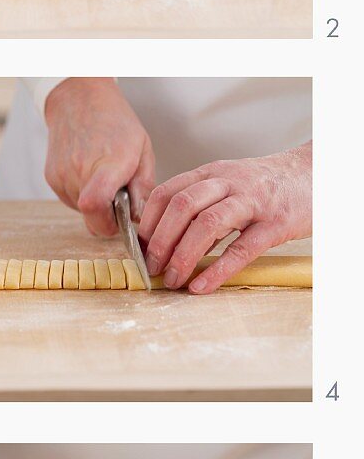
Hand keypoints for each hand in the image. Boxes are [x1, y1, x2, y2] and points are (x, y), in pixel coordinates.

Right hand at [42, 78, 155, 236]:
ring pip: (81, 211)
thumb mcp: (143, 150)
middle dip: (107, 217)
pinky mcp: (51, 178)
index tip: (121, 220)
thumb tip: (139, 218)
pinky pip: (70, 200)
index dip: (108, 224)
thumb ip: (144, 187)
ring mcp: (61, 176)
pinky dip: (82, 194)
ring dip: (95, 204)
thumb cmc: (115, 123)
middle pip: (90, 218)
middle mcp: (78, 171)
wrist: (78, 101)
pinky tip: (88, 173)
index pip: (94, 205)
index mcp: (107, 164)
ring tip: (101, 176)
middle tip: (119, 198)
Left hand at [137, 142, 310, 293]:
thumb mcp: (228, 182)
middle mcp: (228, 183)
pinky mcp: (277, 224)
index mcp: (211, 173)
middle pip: (181, 207)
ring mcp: (253, 202)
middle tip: (151, 268)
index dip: (148, 222)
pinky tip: (201, 285)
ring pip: (208, 224)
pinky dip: (217, 269)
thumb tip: (162, 237)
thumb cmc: (266, 185)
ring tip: (172, 279)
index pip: (166, 193)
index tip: (140, 248)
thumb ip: (199, 203)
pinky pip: (242, 248)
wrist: (317, 173)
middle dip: (160, 241)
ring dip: (183, 255)